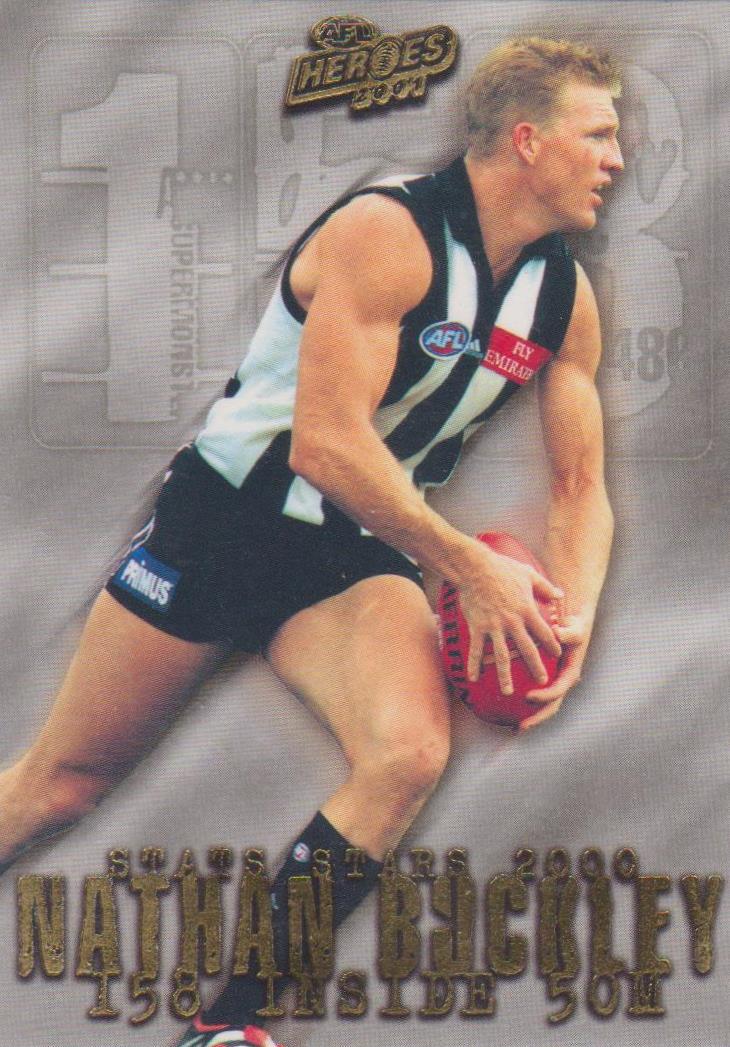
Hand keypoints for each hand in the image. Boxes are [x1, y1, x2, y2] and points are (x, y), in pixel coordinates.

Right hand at [456, 543, 562, 693]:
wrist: (474, 567)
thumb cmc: (502, 568)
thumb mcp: (528, 574)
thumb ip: (545, 586)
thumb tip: (559, 594)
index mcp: (527, 610)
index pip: (544, 632)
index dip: (552, 645)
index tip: (557, 655)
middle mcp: (512, 622)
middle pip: (527, 650)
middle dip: (536, 667)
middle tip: (543, 681)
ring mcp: (494, 627)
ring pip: (501, 656)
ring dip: (505, 675)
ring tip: (509, 691)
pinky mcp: (477, 627)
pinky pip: (476, 650)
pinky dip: (474, 665)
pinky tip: (474, 678)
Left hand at [519, 607, 594, 731]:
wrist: (572, 627)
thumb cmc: (571, 627)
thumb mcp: (573, 629)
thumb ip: (567, 633)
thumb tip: (558, 634)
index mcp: (569, 674)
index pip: (558, 690)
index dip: (545, 696)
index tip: (528, 697)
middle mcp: (562, 683)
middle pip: (550, 706)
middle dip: (536, 718)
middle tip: (520, 726)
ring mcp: (553, 684)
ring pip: (540, 705)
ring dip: (527, 717)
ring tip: (510, 728)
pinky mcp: (544, 681)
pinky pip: (532, 693)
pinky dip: (519, 701)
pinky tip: (501, 707)